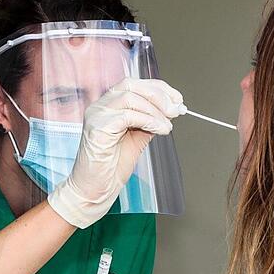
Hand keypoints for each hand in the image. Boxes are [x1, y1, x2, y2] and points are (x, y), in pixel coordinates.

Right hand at [47, 79, 184, 227]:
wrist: (95, 189)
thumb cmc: (111, 166)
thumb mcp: (138, 138)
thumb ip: (150, 121)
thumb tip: (170, 111)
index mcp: (109, 105)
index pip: (134, 84)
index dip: (159, 88)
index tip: (177, 98)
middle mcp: (100, 106)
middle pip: (131, 85)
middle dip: (158, 95)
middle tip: (175, 110)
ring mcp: (96, 115)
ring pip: (130, 98)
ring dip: (155, 111)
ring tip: (166, 127)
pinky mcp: (97, 128)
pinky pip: (127, 115)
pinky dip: (148, 120)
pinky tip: (158, 130)